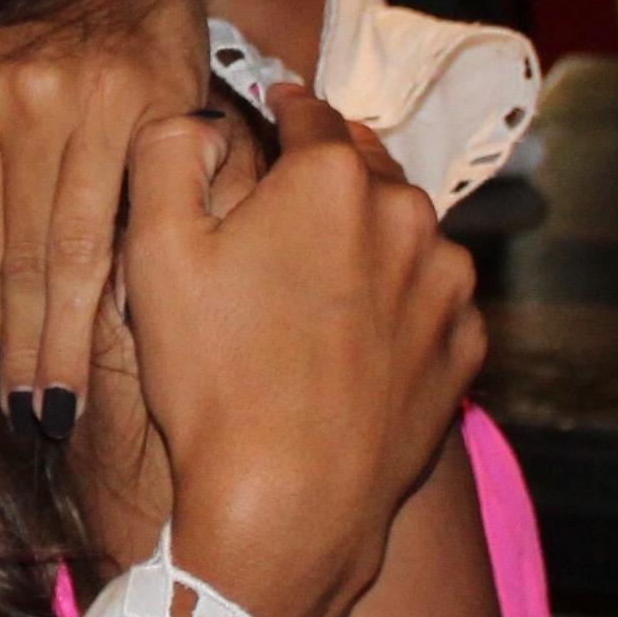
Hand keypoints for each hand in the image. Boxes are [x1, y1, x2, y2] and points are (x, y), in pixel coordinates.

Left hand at [0, 0, 207, 435]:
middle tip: (30, 416)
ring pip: (82, 248)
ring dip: (71, 334)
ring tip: (64, 399)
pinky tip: (122, 329)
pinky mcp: (161, 103)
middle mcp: (21, 97)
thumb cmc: (23, 33)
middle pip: (24, 257)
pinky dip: (129, 279)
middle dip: (26, 347)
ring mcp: (95, 100)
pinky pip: (142, 214)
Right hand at [120, 86, 484, 616]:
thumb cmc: (211, 374)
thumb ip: (169, 150)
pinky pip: (426, 300)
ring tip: (309, 286)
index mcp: (333, 178)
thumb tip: (202, 118)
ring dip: (363, 239)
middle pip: (365, 169)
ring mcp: (448, 287)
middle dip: (324, 178)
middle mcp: (409, 216)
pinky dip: (393, 301)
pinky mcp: (464, 350)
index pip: (310, 113)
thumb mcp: (153, 247)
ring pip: (402, 233)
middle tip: (277, 212)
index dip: (281, 111)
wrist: (285, 504)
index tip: (267, 114)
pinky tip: (344, 339)